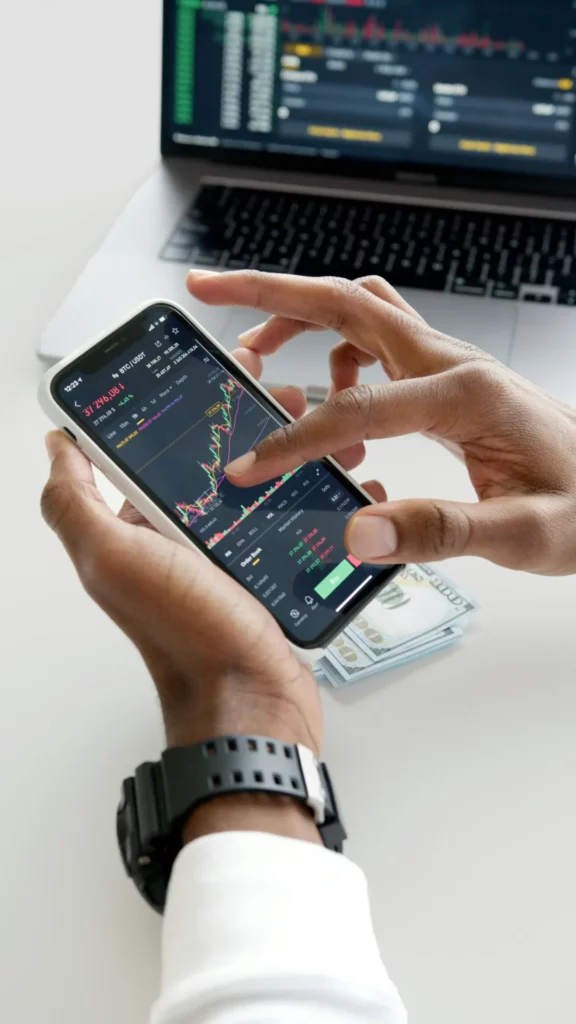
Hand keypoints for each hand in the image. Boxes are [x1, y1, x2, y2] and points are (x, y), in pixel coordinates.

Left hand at [40, 367, 321, 761]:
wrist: (251, 702)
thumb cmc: (185, 633)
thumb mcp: (113, 558)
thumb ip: (74, 503)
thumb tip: (55, 445)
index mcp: (136, 528)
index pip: (151, 451)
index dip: (180, 409)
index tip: (217, 375)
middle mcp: (176, 541)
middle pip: (211, 462)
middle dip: (248, 423)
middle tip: (287, 399)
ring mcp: (224, 558)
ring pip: (256, 486)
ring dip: (288, 454)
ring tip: (324, 434)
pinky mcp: (264, 575)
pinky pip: (285, 522)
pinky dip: (309, 497)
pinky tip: (336, 480)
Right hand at [187, 270, 575, 575]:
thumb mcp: (523, 535)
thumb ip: (441, 532)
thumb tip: (357, 533)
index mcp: (466, 395)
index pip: (356, 407)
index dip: (294, 439)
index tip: (249, 468)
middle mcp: (451, 364)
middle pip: (346, 303)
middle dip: (269, 293)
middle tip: (206, 290)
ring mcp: (447, 365)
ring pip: (357, 313)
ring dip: (297, 317)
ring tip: (252, 359)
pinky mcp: (443, 381)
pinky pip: (374, 346)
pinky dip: (333, 358)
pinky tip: (330, 409)